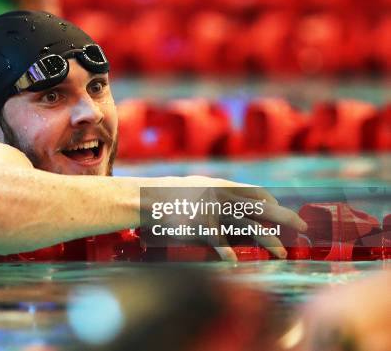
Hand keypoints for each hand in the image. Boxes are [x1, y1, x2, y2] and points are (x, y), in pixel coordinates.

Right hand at [145, 176, 307, 260]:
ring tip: (281, 253)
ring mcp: (212, 210)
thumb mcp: (195, 186)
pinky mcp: (200, 225)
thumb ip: (214, 193)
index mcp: (221, 185)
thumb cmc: (166, 195)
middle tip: (304, 228)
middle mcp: (221, 196)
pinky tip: (235, 261)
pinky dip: (228, 252)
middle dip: (286, 218)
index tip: (284, 214)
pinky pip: (219, 241)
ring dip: (269, 241)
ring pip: (249, 226)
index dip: (274, 204)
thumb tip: (230, 203)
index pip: (256, 193)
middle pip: (262, 207)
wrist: (144, 197)